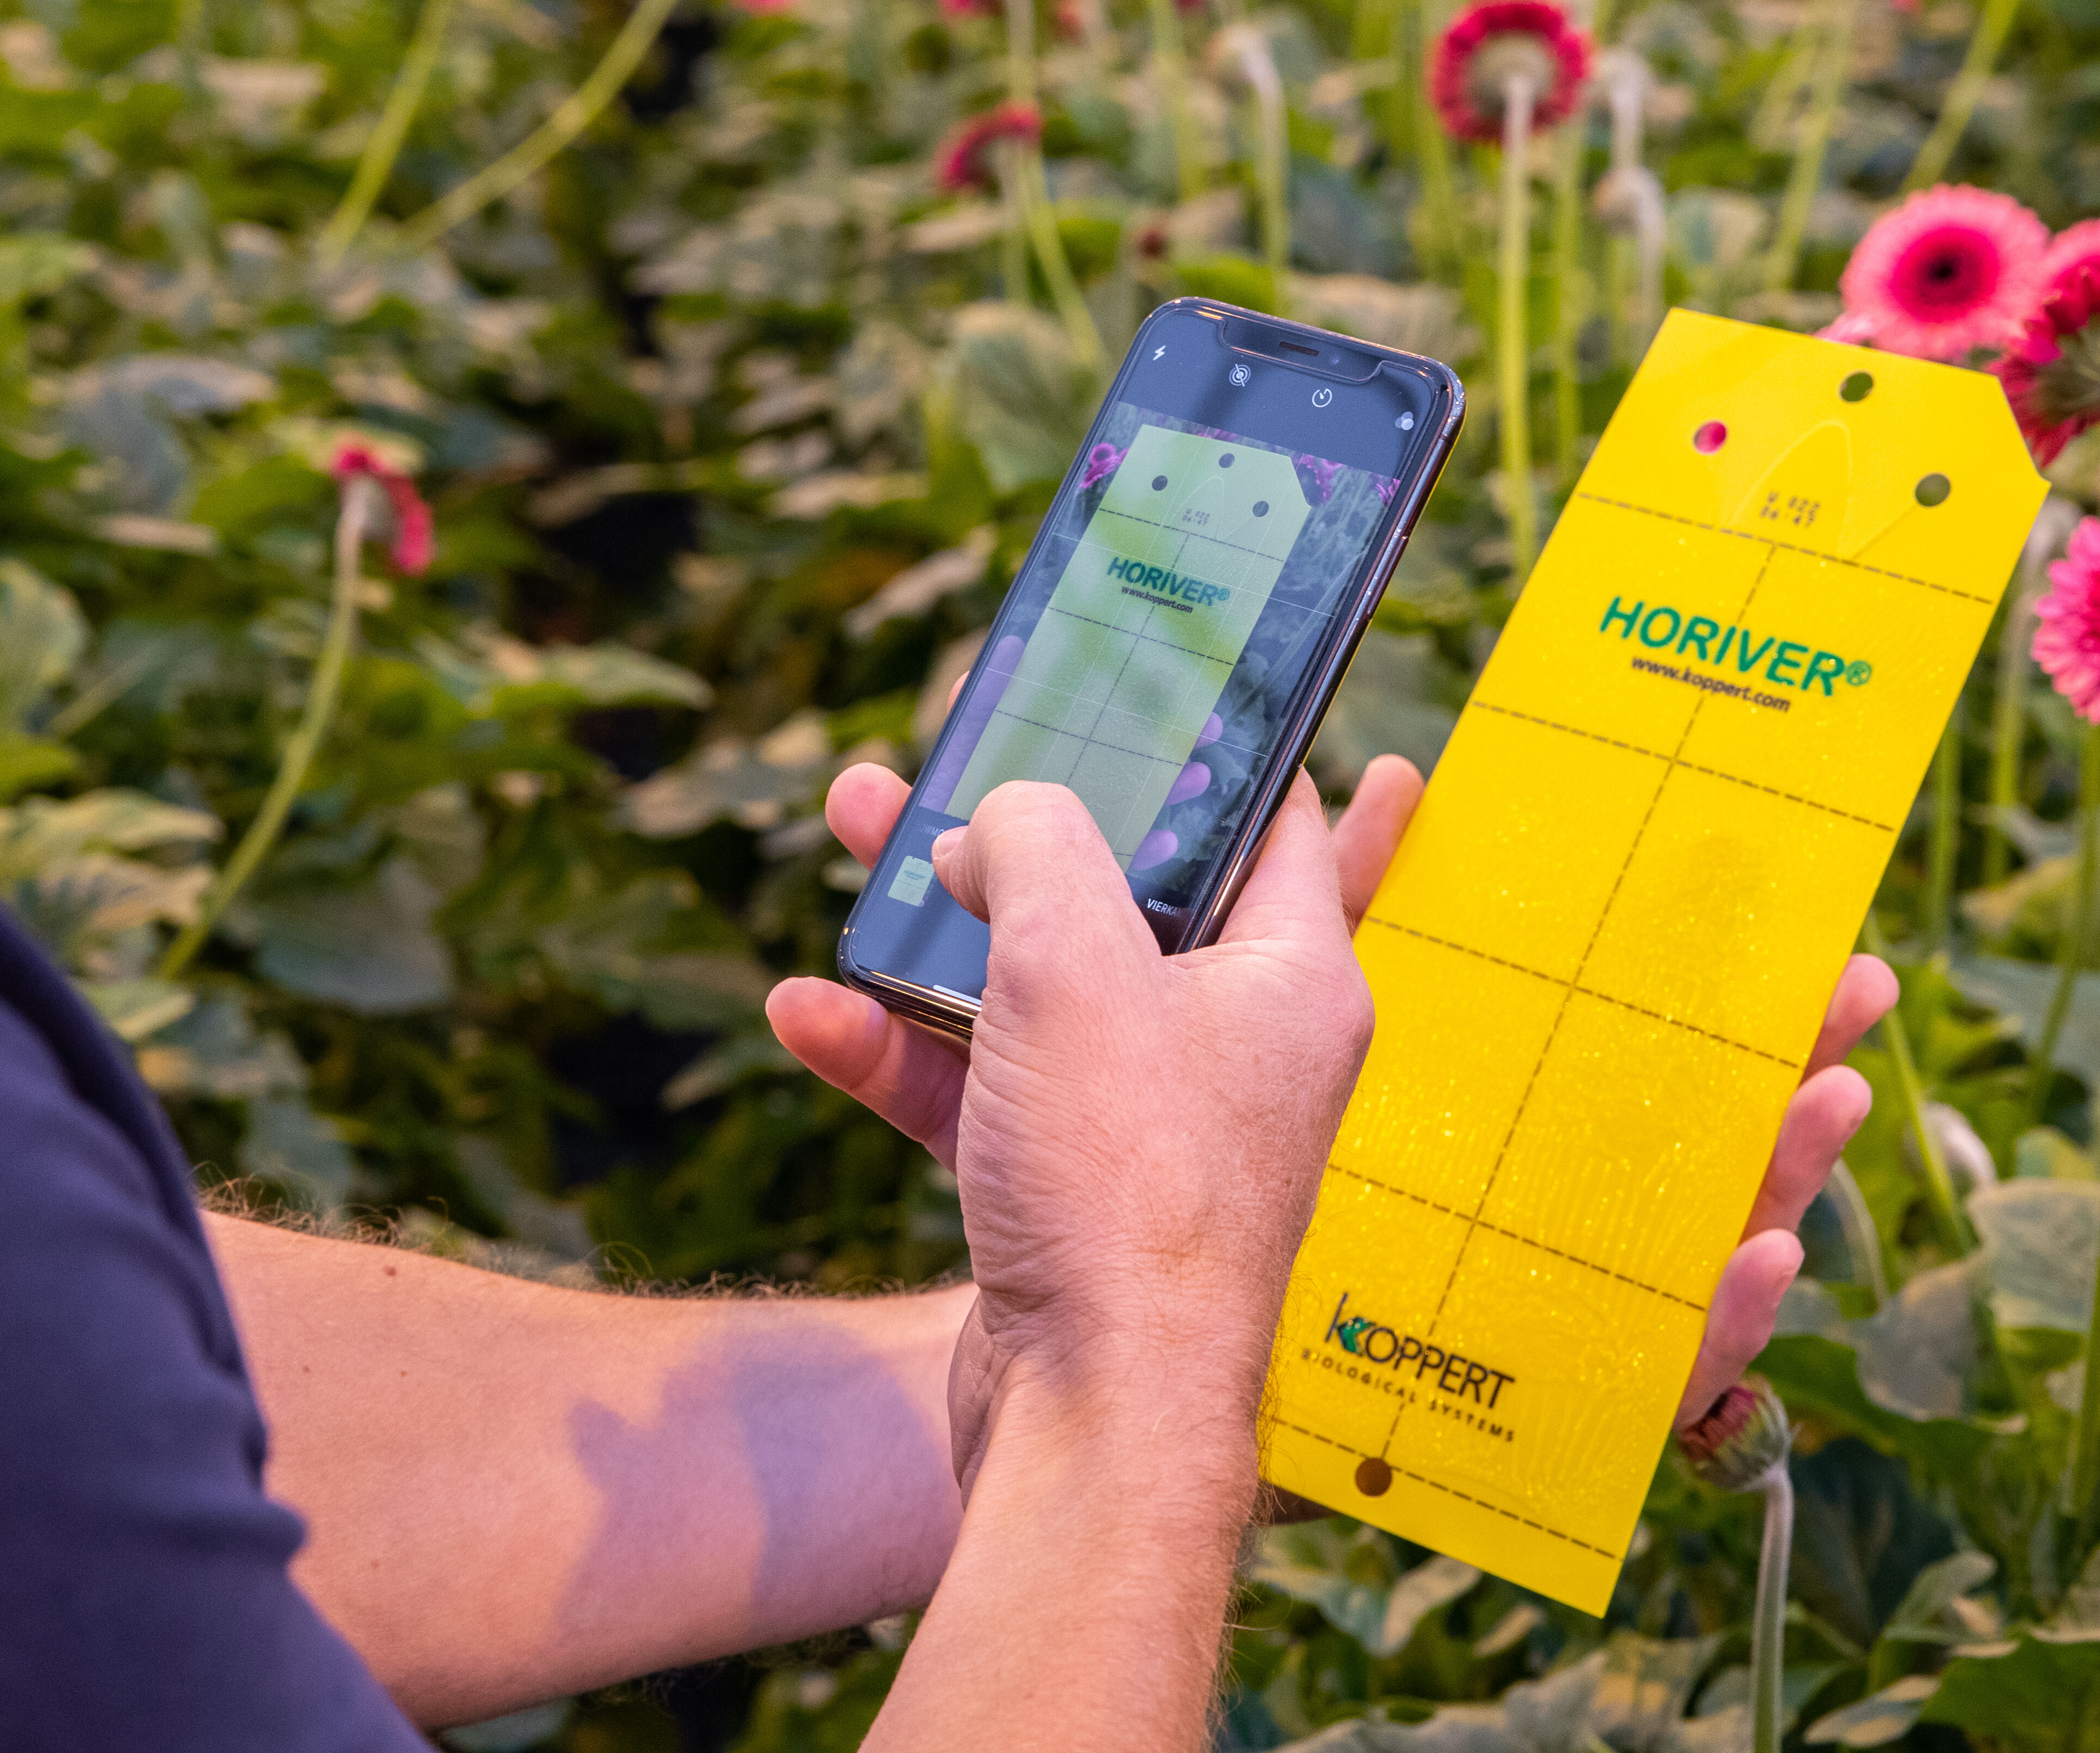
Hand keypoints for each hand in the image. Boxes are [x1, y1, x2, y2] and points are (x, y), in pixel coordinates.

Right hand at [772, 768, 1392, 1485]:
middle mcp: (1232, 1047)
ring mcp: (1145, 1124)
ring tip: (854, 831)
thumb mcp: (1073, 957)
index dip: (1209, 744)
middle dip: (1021, 824)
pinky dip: (897, 1048)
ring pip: (1032, 985)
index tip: (1150, 682)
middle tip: (949, 753)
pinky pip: (976, 1088)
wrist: (1091, 1417)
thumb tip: (1005, 814)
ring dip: (934, 922)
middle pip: (1123, 895)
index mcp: (1293, 979)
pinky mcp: (1065, 1193)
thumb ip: (1036, 845)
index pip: (1270, 819)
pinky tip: (806, 1010)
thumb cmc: (1125, 1184)